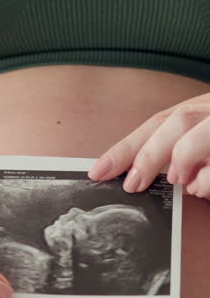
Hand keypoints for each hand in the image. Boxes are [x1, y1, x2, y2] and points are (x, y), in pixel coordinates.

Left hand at [88, 93, 209, 199]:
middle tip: (131, 185)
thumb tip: (134, 176)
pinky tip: (199, 188)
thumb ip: (173, 154)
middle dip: (147, 156)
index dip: (125, 148)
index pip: (156, 123)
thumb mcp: (200, 143)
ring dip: (180, 160)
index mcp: (199, 109)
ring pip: (195, 137)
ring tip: (177, 181)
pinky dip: (204, 179)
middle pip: (176, 122)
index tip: (98, 172)